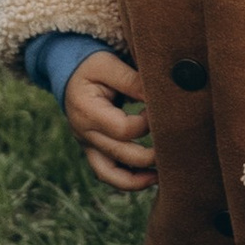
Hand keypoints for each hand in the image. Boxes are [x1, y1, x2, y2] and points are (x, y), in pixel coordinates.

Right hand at [64, 52, 156, 192]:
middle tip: (175, 144)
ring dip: (138, 180)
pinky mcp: (93, 150)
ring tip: (163, 176)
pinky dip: (127, 180)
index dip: (148, 124)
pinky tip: (150, 178)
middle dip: (151, 154)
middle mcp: (84, 133)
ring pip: (110, 174)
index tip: (160, 112)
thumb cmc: (92, 65)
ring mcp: (86, 145)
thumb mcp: (109, 65)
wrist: (69, 72)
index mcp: (87, 111)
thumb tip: (162, 99)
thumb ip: (133, 81)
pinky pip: (107, 173)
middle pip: (122, 154)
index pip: (124, 129)